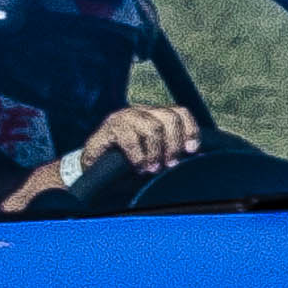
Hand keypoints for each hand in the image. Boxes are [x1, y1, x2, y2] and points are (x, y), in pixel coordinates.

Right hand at [6, 100, 200, 211]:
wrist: (91, 175)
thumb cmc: (126, 169)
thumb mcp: (154, 160)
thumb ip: (171, 155)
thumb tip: (195, 160)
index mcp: (154, 117)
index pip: (180, 113)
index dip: (190, 130)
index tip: (192, 151)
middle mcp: (140, 113)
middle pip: (169, 117)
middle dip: (174, 145)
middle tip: (169, 165)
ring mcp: (123, 119)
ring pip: (152, 127)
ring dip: (156, 152)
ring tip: (152, 170)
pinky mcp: (107, 130)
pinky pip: (130, 137)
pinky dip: (138, 156)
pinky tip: (138, 168)